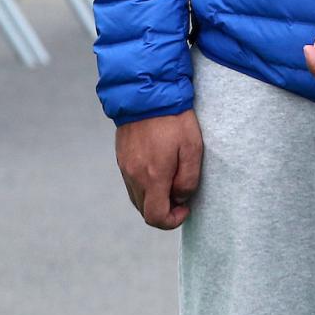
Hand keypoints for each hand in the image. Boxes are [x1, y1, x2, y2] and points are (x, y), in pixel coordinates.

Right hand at [114, 110, 202, 229]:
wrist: (147, 94)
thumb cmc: (174, 120)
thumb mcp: (192, 148)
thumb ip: (188, 179)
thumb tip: (180, 197)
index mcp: (152, 176)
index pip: (155, 217)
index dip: (172, 221)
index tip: (186, 207)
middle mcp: (133, 176)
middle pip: (144, 211)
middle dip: (164, 210)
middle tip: (181, 193)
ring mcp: (124, 167)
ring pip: (137, 198)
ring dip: (154, 198)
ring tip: (172, 180)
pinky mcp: (121, 158)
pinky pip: (132, 183)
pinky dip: (145, 186)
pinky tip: (160, 169)